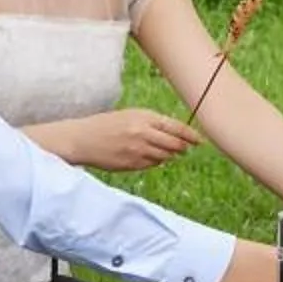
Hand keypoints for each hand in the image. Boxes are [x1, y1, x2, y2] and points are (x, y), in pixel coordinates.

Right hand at [65, 107, 200, 171]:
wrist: (82, 139)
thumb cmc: (108, 125)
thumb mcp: (131, 116)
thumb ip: (154, 123)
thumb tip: (178, 135)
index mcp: (144, 118)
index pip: (177, 128)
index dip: (191, 135)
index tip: (200, 140)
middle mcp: (143, 134)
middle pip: (175, 145)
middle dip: (182, 148)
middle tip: (185, 149)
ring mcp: (138, 150)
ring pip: (165, 157)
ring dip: (167, 155)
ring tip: (158, 150)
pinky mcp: (132, 164)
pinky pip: (152, 165)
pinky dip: (153, 162)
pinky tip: (145, 156)